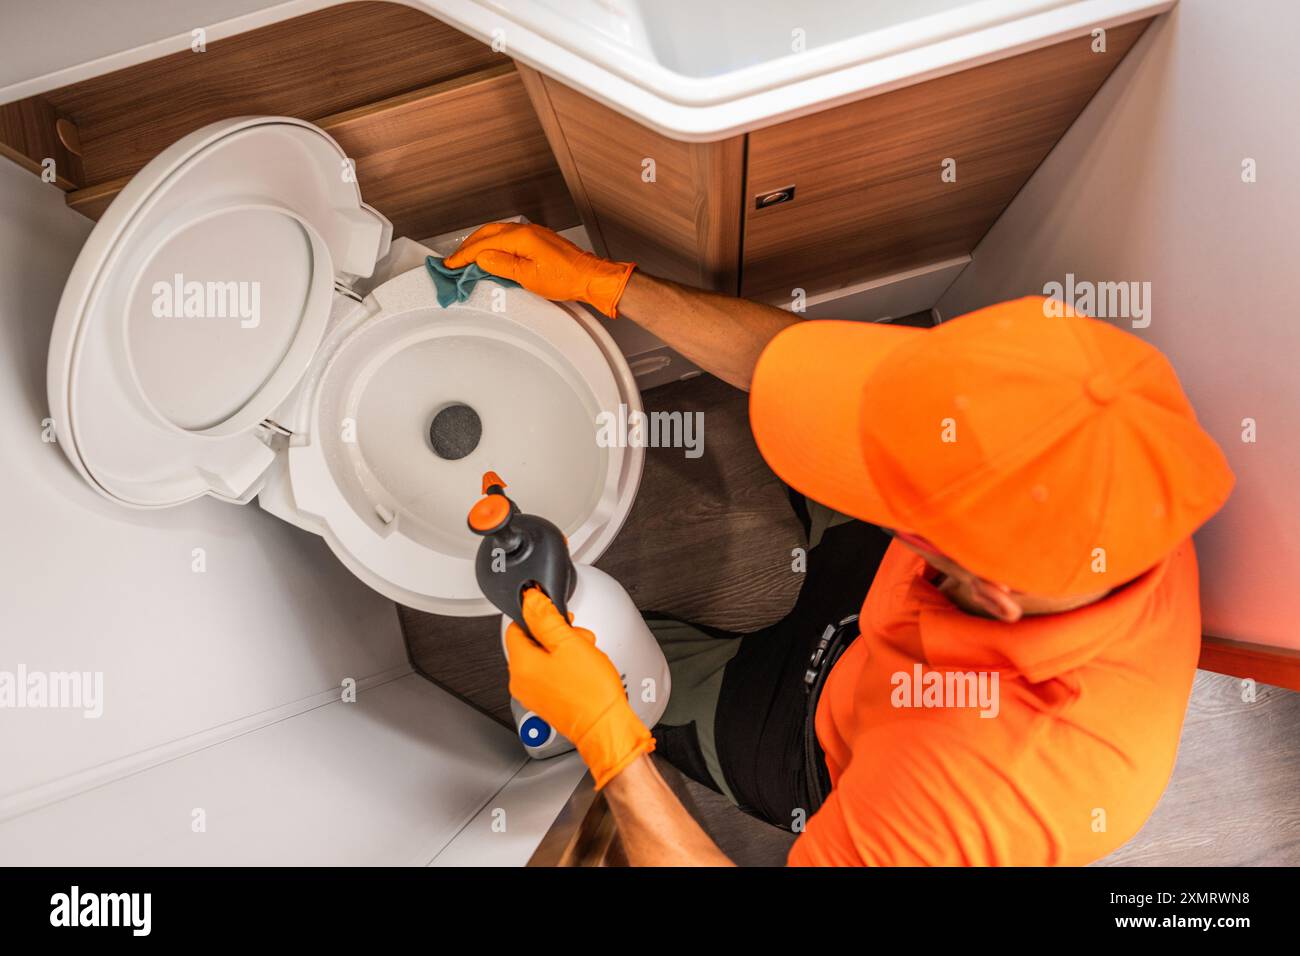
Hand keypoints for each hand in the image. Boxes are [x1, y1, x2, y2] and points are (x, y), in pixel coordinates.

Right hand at [444, 222, 634, 317]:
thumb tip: (482, 259)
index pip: (484, 244)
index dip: (464, 255)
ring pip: (497, 234)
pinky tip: (490, 255)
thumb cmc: (565, 278)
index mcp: (520, 237)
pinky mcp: (537, 241)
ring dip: (480, 245)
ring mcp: (532, 234)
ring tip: (467, 258)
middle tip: (453, 260)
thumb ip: (502, 266)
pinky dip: (494, 245)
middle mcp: (525, 231)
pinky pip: (508, 238)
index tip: (450, 264)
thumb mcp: (528, 277)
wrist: (590, 277)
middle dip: (468, 247)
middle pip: (487, 233)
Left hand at [505, 588, 653, 787]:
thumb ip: (546, 617)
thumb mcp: (570, 643)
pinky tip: (584, 670)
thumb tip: (530, 600)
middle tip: (578, 637)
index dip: (538, 616)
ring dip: (564, 650)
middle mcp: (520, 682)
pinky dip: (565, 668)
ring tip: (585, 655)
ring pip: (543, 659)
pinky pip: (550, 676)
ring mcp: (533, 695)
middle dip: (557, 634)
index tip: (556, 615)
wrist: (606, 727)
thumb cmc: (592, 692)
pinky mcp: (546, 703)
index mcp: (520, 665)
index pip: (515, 627)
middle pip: (531, 643)